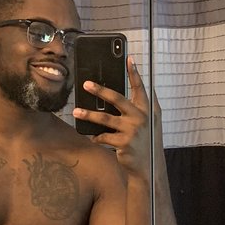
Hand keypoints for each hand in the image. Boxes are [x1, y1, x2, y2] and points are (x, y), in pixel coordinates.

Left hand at [73, 56, 159, 176]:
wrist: (146, 166)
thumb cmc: (144, 141)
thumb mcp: (148, 122)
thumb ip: (139, 107)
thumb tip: (120, 92)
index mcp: (148, 109)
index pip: (140, 88)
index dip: (134, 73)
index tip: (129, 59)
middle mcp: (141, 117)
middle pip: (117, 99)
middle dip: (100, 90)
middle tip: (86, 84)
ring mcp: (133, 130)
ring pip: (105, 119)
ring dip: (88, 115)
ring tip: (76, 111)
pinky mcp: (124, 143)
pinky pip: (103, 137)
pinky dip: (96, 137)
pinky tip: (93, 137)